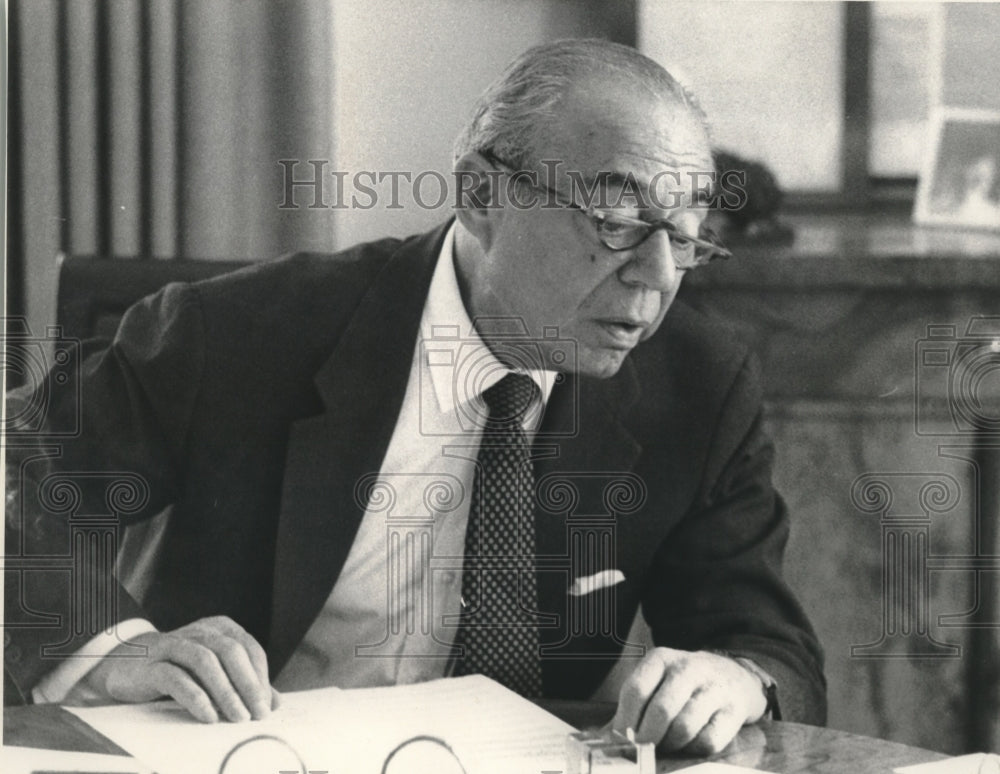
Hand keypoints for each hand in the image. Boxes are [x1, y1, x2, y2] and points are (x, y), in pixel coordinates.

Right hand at [87, 616, 279, 722]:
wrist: (126, 665)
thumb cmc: (179, 668)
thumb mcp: (214, 671)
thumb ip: (243, 684)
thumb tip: (274, 703)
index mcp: (220, 628)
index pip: (250, 649)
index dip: (261, 677)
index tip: (267, 706)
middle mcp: (200, 631)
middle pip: (232, 652)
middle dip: (248, 684)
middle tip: (258, 713)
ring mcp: (174, 644)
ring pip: (206, 661)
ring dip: (226, 691)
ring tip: (237, 717)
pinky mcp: (152, 663)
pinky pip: (177, 678)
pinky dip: (196, 697)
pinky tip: (208, 715)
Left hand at [611, 647, 767, 754]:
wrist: (734, 677)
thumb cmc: (683, 686)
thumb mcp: (656, 683)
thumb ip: (630, 709)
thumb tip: (600, 739)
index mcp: (661, 659)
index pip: (636, 690)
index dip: (626, 720)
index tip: (623, 739)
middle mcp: (688, 668)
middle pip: (660, 710)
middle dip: (648, 737)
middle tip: (643, 749)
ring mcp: (713, 688)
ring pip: (684, 727)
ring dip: (671, 744)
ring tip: (667, 745)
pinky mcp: (734, 710)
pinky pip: (709, 740)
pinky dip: (694, 749)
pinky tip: (690, 743)